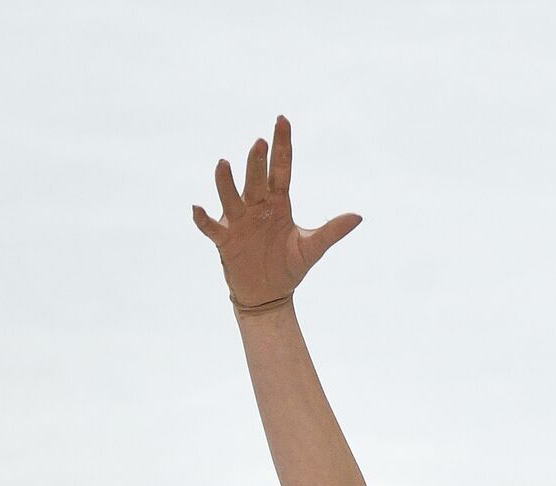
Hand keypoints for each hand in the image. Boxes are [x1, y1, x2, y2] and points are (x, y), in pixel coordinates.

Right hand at [192, 115, 361, 309]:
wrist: (270, 294)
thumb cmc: (290, 267)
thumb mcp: (312, 248)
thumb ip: (332, 231)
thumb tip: (358, 216)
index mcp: (279, 203)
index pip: (281, 169)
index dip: (282, 146)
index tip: (282, 120)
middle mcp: (257, 207)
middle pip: (256, 179)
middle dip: (257, 162)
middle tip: (260, 142)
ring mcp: (239, 222)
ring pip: (231, 196)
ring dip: (226, 182)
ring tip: (223, 163)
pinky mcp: (225, 240)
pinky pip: (211, 227)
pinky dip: (203, 219)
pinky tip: (197, 207)